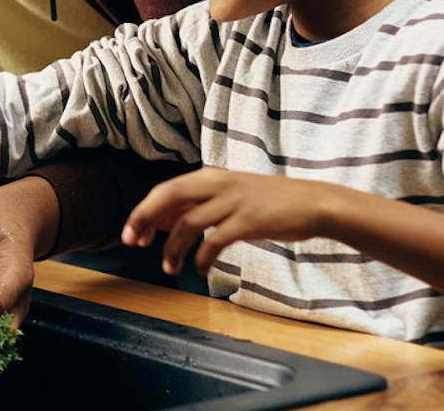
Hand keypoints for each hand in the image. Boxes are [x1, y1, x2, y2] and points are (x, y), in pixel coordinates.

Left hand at [120, 167, 338, 275]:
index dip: (143, 211)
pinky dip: (202, 257)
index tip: (130, 233)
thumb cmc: (269, 202)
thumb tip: (162, 221)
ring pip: (188, 222)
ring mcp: (233, 201)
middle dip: (144, 219)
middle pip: (168, 197)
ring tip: (169, 268)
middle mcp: (218, 184)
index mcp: (211, 176)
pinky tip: (199, 268)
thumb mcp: (230, 194)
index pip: (165, 190)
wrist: (313, 203)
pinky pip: (215, 241)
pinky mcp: (249, 221)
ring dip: (173, 248)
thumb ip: (199, 203)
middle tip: (132, 243)